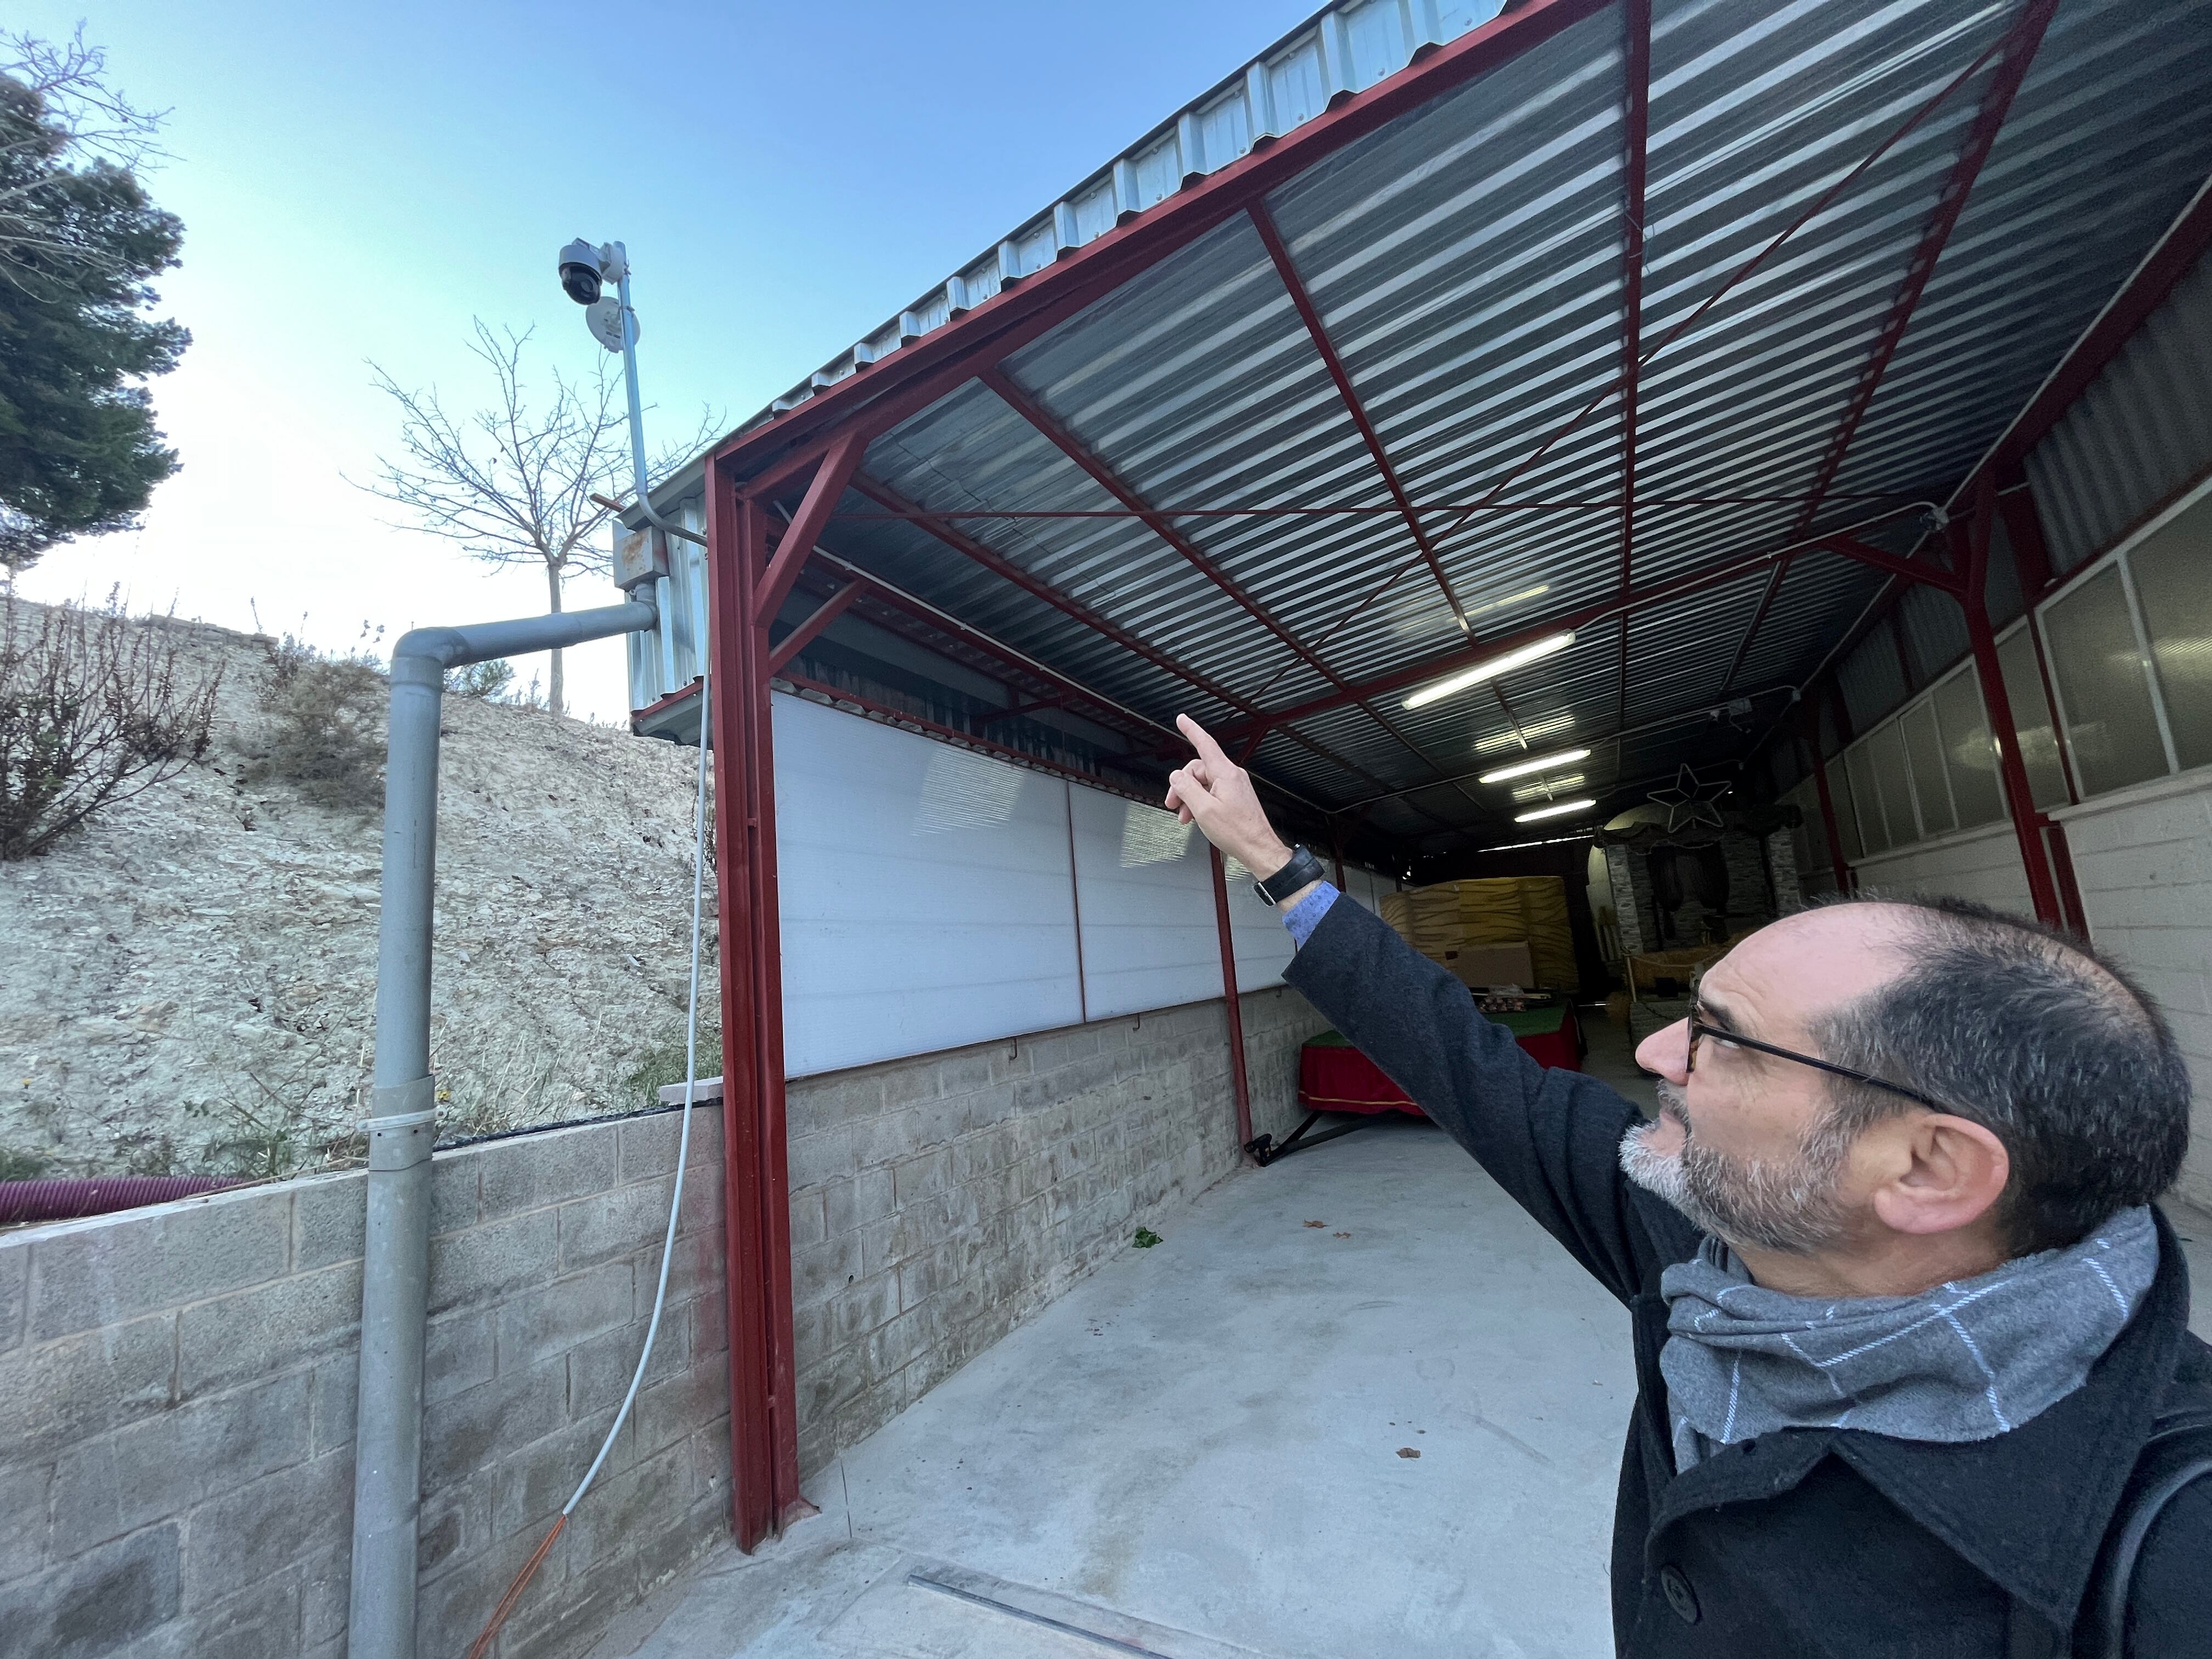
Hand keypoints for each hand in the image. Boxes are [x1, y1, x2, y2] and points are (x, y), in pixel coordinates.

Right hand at [1165, 714, 1293, 876]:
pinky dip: (1201, 801)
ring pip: (1204, 783)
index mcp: (1226, 774)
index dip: (1191, 730)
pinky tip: (1196, 816)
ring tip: (1185, 816)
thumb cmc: (1238, 832)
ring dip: (1190, 797)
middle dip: (1182, 785)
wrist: (1258, 848)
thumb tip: (1176, 776)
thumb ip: (1187, 789)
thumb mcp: (1204, 810)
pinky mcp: (1236, 797)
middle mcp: (1232, 776)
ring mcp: (1235, 786)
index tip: (1182, 720)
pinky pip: (1213, 792)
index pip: (1205, 744)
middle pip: (1198, 769)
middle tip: (1173, 803)